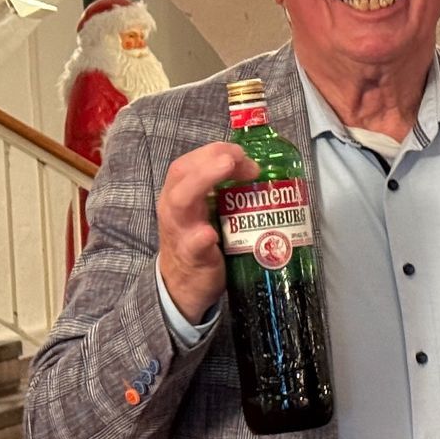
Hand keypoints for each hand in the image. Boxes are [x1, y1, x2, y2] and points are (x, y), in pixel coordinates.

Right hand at [157, 142, 259, 322]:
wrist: (183, 287)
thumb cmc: (201, 242)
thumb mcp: (210, 213)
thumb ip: (227, 193)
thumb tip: (263, 172)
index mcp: (182, 192)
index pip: (192, 161)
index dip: (216, 151)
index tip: (243, 154)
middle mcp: (176, 207)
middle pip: (183, 174)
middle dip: (211, 160)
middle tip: (237, 157)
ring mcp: (181, 232)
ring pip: (181, 203)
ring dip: (203, 181)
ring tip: (226, 167)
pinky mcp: (192, 259)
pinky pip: (192, 246)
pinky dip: (200, 238)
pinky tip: (210, 234)